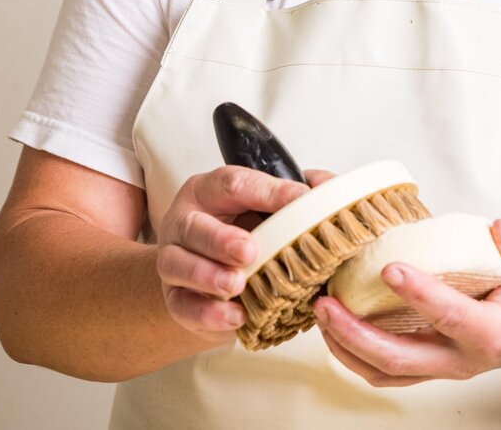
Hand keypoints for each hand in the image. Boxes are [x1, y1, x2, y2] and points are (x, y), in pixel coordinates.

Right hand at [154, 166, 308, 339]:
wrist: (213, 279)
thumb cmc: (243, 235)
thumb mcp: (266, 209)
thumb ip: (295, 196)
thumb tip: (328, 189)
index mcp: (210, 191)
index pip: (233, 184)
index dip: (267, 192)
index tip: (299, 201)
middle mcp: (185, 221)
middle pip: (194, 226)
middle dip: (221, 239)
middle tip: (250, 251)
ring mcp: (173, 259)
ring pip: (177, 264)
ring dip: (209, 276)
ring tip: (237, 285)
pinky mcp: (174, 297)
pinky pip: (182, 306)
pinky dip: (208, 313)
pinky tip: (234, 315)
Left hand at [315, 220, 500, 385]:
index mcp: (492, 333)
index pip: (452, 317)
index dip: (421, 294)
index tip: (391, 267)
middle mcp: (460, 359)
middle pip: (400, 359)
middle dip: (356, 333)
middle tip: (326, 302)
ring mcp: (437, 366)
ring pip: (382, 370)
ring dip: (344, 345)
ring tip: (320, 311)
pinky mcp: (421, 365)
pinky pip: (379, 368)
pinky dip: (349, 350)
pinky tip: (331, 322)